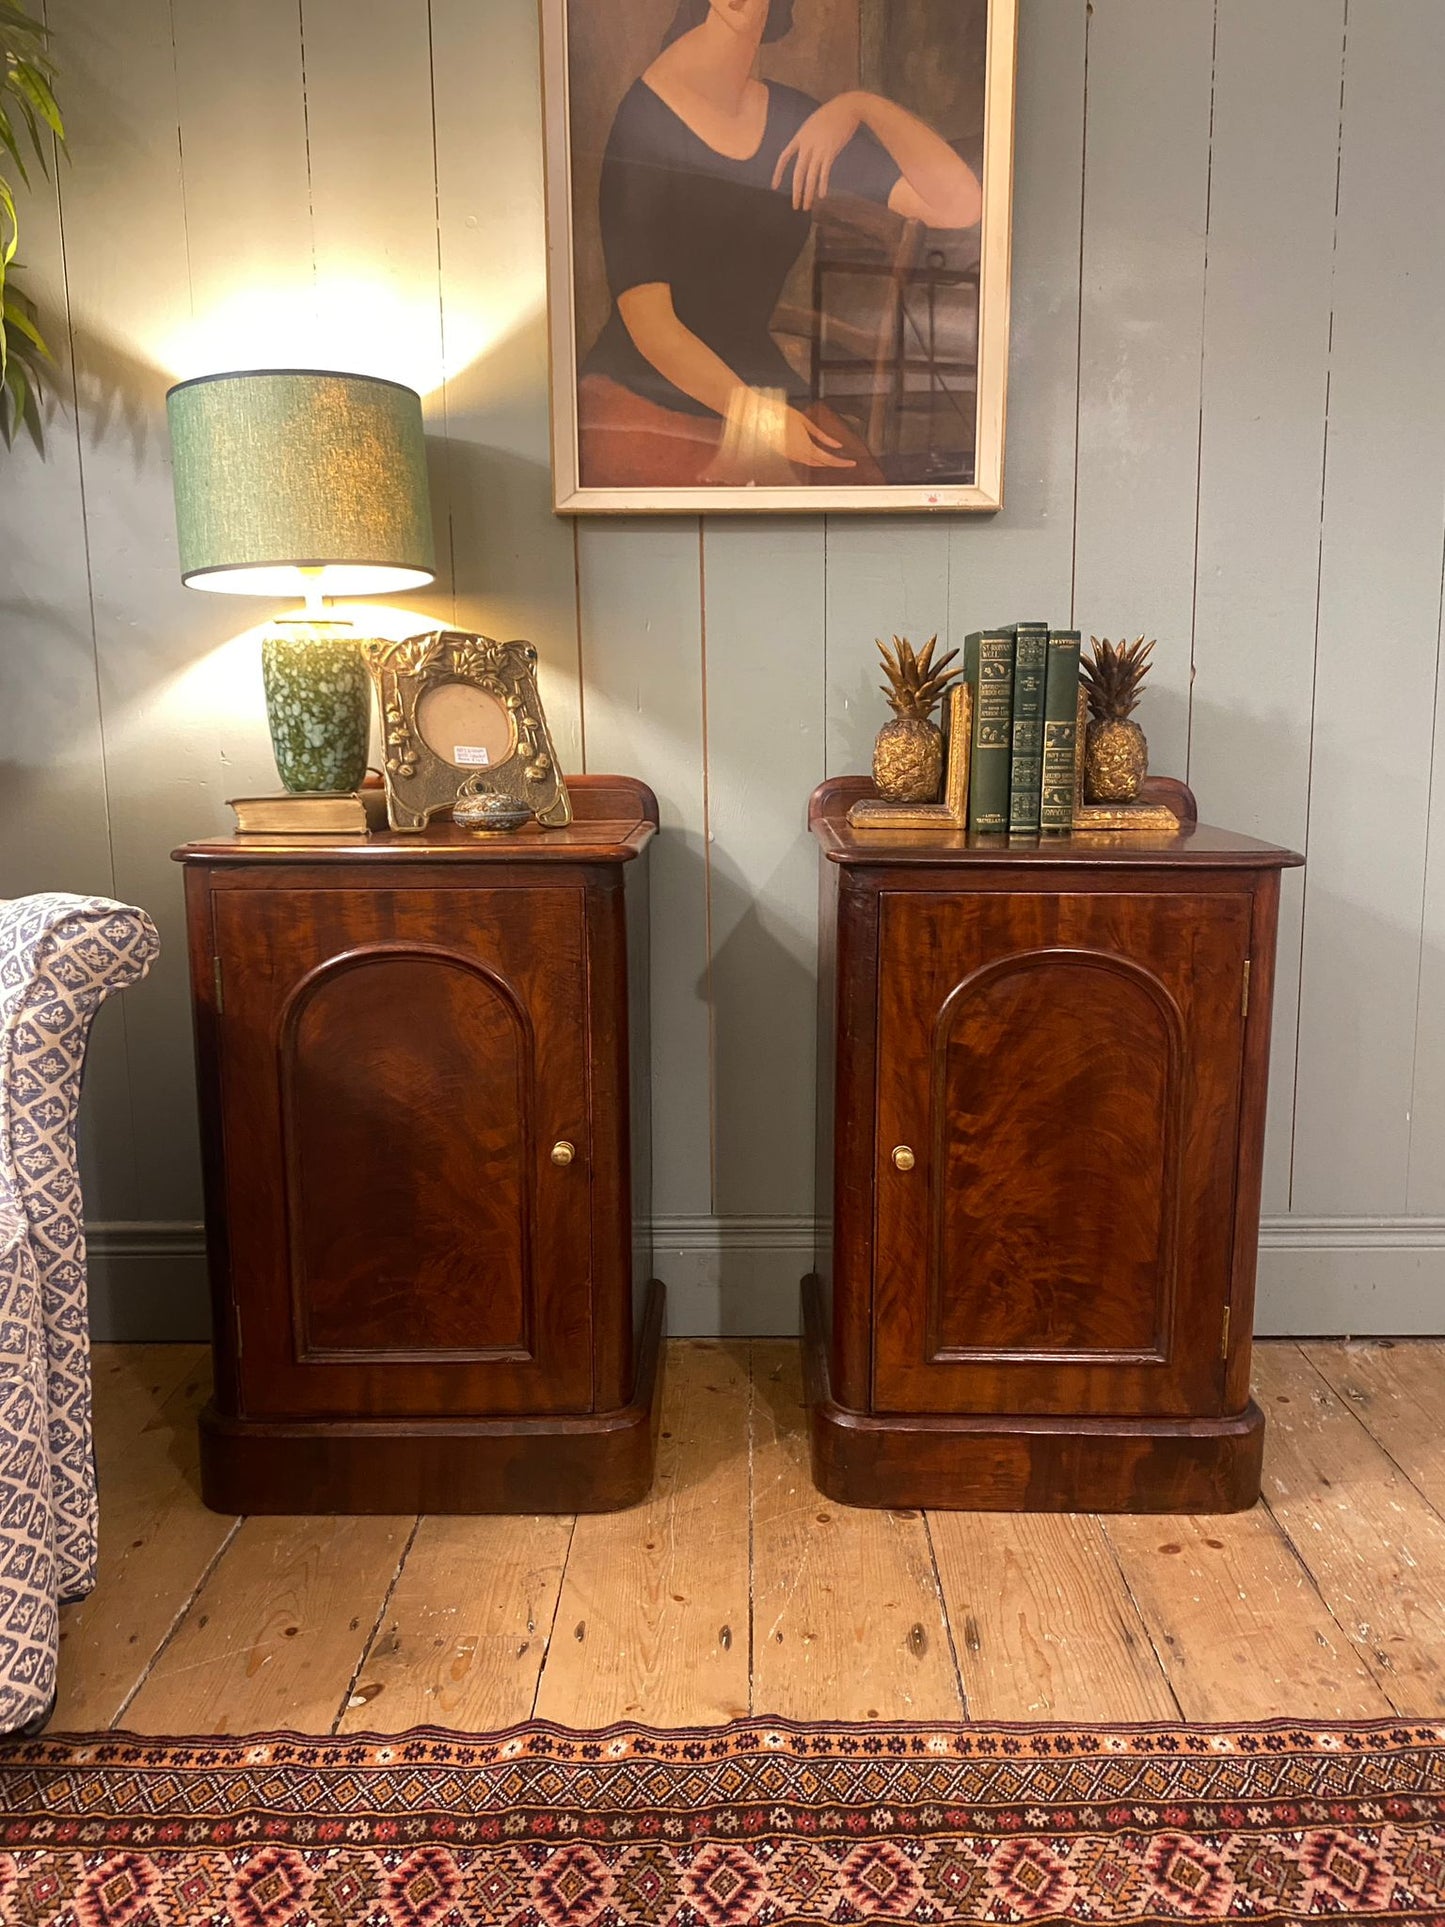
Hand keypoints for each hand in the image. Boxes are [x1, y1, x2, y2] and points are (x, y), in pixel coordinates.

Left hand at [771, 92, 868, 211]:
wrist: (847, 107)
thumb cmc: (832, 114)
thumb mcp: (813, 124)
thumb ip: (808, 138)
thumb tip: (807, 151)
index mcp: (800, 137)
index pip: (784, 157)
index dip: (778, 173)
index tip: (774, 186)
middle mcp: (807, 145)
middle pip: (797, 173)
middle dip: (796, 192)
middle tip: (795, 206)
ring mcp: (818, 149)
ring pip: (810, 177)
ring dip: (808, 194)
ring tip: (807, 206)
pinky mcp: (831, 152)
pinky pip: (824, 172)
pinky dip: (822, 184)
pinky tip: (822, 195)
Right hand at [781, 407, 854, 469]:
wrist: (760, 418)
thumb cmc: (780, 415)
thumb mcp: (806, 422)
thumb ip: (822, 436)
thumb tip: (836, 444)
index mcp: (805, 447)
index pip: (828, 459)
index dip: (841, 463)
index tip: (851, 463)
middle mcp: (798, 455)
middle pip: (821, 464)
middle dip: (834, 463)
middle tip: (846, 462)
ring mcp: (791, 456)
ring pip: (812, 463)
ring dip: (824, 462)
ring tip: (835, 459)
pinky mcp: (786, 454)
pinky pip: (803, 460)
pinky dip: (813, 459)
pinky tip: (817, 454)